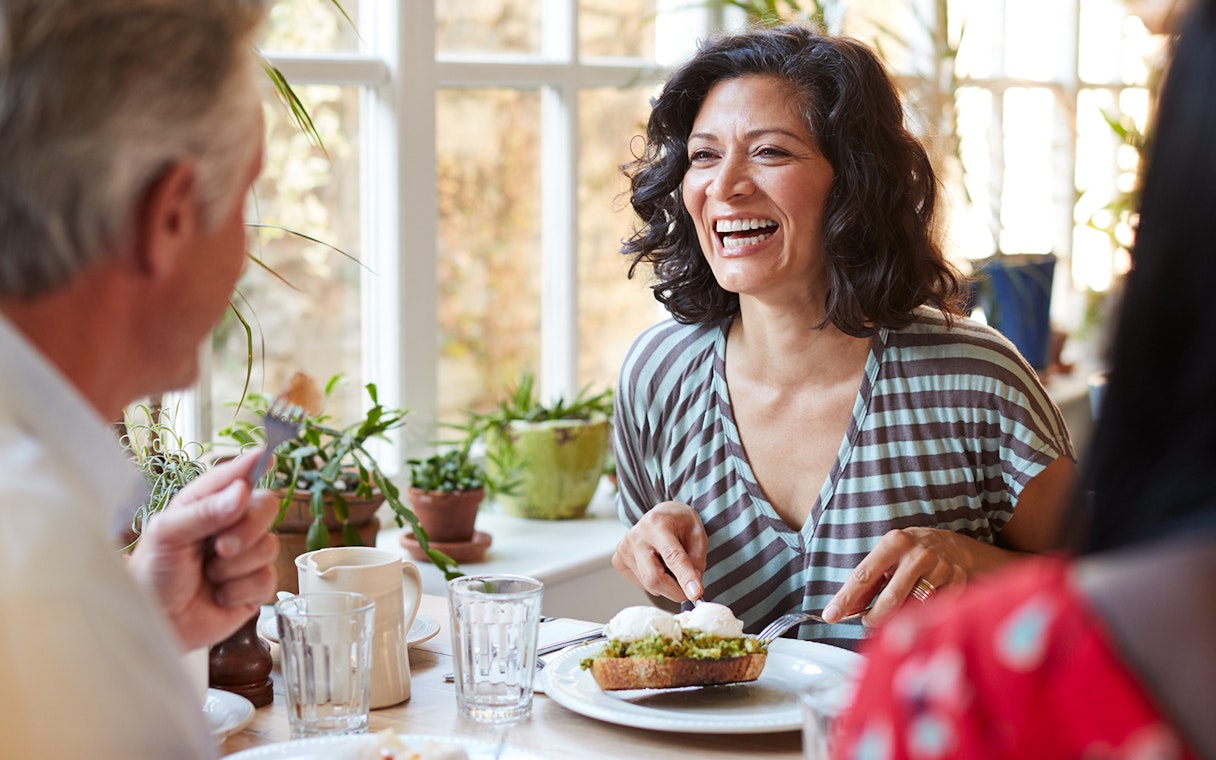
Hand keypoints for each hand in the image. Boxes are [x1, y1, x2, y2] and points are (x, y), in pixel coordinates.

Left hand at [127, 452, 279, 650]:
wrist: (155, 626)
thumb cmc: (151, 577)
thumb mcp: (166, 536)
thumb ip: (204, 512)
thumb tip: (242, 492)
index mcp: (205, 505)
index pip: (235, 477)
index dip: (253, 465)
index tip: (267, 456)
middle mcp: (229, 526)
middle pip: (266, 507)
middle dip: (247, 528)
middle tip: (221, 547)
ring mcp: (244, 556)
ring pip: (269, 546)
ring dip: (235, 567)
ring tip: (209, 577)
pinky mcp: (254, 587)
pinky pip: (268, 580)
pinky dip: (240, 590)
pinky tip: (219, 596)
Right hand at [612, 501, 707, 602]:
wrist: (660, 515)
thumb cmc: (680, 523)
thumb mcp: (698, 533)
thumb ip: (697, 560)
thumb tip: (691, 588)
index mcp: (657, 524)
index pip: (672, 556)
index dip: (685, 577)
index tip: (695, 594)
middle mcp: (636, 536)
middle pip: (654, 578)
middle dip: (675, 591)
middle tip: (690, 591)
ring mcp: (623, 549)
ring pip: (649, 585)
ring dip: (667, 586)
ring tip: (672, 567)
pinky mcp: (618, 561)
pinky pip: (641, 584)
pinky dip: (655, 583)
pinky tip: (658, 566)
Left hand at [820, 527, 1004, 626]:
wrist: (957, 546)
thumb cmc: (911, 554)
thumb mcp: (887, 557)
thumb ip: (869, 582)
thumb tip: (846, 609)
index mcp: (894, 542)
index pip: (864, 575)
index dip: (845, 598)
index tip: (830, 616)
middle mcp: (918, 554)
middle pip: (890, 599)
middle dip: (875, 618)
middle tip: (868, 622)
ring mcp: (941, 568)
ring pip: (913, 608)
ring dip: (899, 618)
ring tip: (896, 611)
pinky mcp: (958, 582)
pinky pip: (934, 612)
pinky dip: (923, 616)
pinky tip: (922, 607)